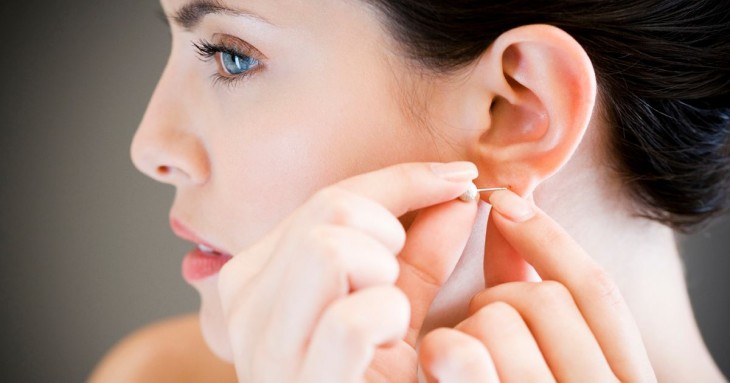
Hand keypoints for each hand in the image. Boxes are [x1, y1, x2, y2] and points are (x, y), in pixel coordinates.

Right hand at [217, 162, 479, 381]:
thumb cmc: (373, 382)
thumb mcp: (394, 313)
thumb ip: (420, 255)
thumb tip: (455, 195)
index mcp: (257, 278)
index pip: (331, 197)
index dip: (405, 178)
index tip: (460, 177)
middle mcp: (243, 307)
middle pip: (327, 211)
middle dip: (387, 231)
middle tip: (397, 278)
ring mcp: (262, 350)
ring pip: (329, 247)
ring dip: (383, 273)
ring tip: (389, 315)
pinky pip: (353, 318)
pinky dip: (388, 318)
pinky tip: (390, 343)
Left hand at [419, 190, 656, 381]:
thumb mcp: (545, 363)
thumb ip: (539, 300)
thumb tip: (508, 224)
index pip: (598, 292)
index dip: (549, 239)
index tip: (504, 203)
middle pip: (541, 300)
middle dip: (496, 298)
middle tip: (477, 328)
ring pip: (497, 321)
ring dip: (463, 331)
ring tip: (454, 366)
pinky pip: (463, 354)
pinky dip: (446, 350)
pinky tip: (439, 364)